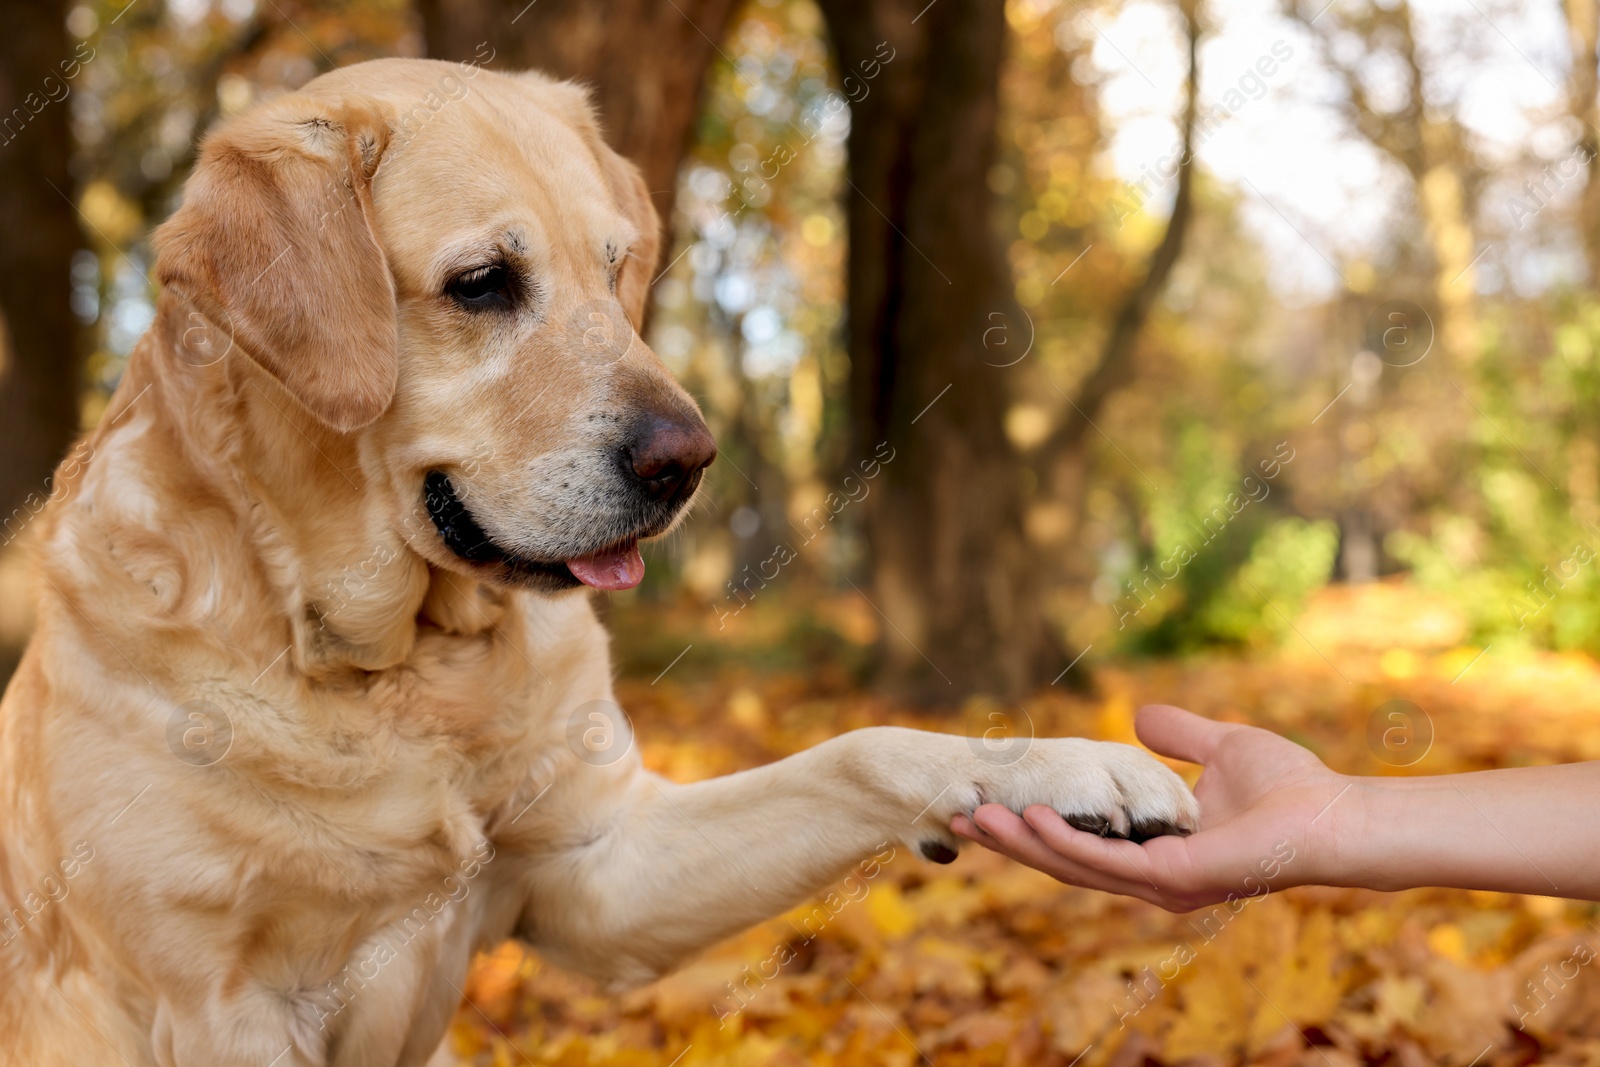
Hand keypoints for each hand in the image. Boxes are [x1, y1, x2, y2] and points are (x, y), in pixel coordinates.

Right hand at [951, 704, 1354, 910]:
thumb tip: (1138, 716)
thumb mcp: (1219, 747)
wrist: (1334, 814)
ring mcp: (1159, 882)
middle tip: (957, 816)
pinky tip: (1032, 820)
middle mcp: (1150, 876)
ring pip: (1073, 866)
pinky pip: (1107, 862)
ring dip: (1021, 843)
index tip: (990, 801)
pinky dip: (1066, 843)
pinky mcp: (1174, 877)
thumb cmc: (1290, 787)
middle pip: (1062, 861)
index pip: (1080, 843)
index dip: (1032, 826)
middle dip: (1009, 841)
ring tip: (975, 819)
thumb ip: (1178, 736)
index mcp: (1155, 852)